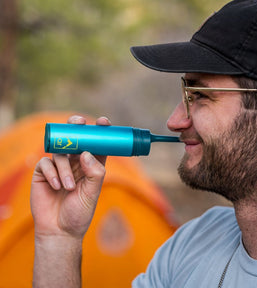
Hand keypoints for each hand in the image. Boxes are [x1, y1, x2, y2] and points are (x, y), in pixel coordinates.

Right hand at [31, 115, 109, 239]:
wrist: (60, 230)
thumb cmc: (80, 211)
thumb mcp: (93, 193)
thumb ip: (94, 172)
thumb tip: (87, 152)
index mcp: (91, 165)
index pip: (96, 143)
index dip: (99, 131)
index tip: (102, 122)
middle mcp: (75, 162)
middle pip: (75, 138)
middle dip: (76, 127)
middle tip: (79, 122)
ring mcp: (59, 166)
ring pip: (60, 152)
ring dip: (65, 168)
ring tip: (69, 187)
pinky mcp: (43, 172)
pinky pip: (45, 164)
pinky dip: (52, 173)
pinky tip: (56, 186)